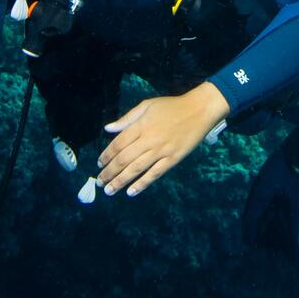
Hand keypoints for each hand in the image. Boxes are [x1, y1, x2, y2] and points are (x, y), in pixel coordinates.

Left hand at [96, 83, 230, 196]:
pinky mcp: (173, 159)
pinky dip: (142, 184)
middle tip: (100, 181)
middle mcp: (149, 140)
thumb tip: (108, 129)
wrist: (199, 110)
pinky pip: (155, 174)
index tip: (99, 163)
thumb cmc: (171, 106)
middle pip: (124, 159)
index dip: (106, 155)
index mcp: (141, 125)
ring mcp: (161, 151)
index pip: (118, 143)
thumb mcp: (147, 105)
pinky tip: (131, 192)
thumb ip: (127, 119)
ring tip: (109, 190)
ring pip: (136, 169)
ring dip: (120, 181)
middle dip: (109, 172)